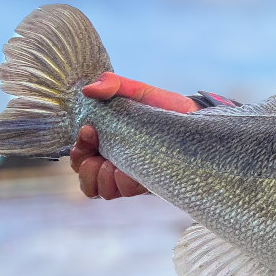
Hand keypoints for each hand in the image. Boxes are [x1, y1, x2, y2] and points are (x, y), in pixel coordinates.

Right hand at [68, 73, 199, 198]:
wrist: (196, 116)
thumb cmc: (164, 106)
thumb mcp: (137, 91)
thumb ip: (112, 84)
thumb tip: (88, 90)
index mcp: (109, 147)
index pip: (81, 160)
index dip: (78, 150)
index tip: (89, 130)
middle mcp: (118, 165)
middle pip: (88, 182)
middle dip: (85, 167)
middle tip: (99, 148)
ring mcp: (133, 177)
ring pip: (104, 191)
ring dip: (103, 177)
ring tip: (114, 163)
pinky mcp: (151, 183)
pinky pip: (127, 191)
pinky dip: (122, 182)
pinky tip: (130, 169)